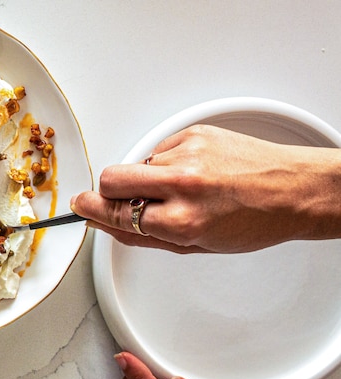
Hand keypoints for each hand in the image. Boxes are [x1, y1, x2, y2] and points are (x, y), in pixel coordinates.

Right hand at [71, 124, 340, 252]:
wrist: (298, 189)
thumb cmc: (257, 221)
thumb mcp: (199, 246)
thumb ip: (146, 238)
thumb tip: (109, 227)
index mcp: (182, 220)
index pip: (115, 213)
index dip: (93, 211)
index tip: (81, 207)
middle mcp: (182, 184)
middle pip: (111, 178)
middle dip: (106, 191)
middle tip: (115, 199)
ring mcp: (188, 154)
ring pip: (138, 164)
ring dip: (146, 178)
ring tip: (177, 188)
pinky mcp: (195, 132)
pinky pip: (160, 149)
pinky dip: (167, 162)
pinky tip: (192, 172)